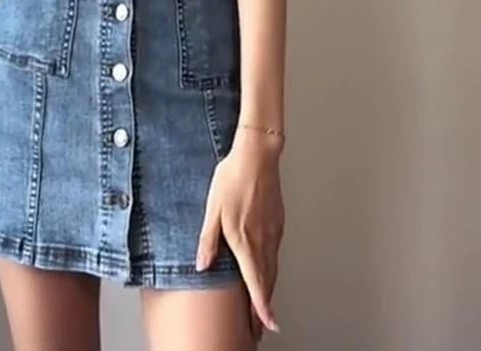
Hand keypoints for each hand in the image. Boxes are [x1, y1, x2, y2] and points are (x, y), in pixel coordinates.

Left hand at [195, 131, 284, 339]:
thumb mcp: (212, 209)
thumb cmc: (232, 179)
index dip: (261, 306)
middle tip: (263, 324)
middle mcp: (263, 241)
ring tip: (265, 303)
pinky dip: (272, 268)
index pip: (255, 282)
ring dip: (270, 288)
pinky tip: (267, 268)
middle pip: (267, 280)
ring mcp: (273, 231)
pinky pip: (276, 252)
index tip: (266, 324)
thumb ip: (208, 240)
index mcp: (245, 241)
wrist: (257, 157)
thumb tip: (202, 266)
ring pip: (273, 267)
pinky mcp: (278, 222)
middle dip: (265, 305)